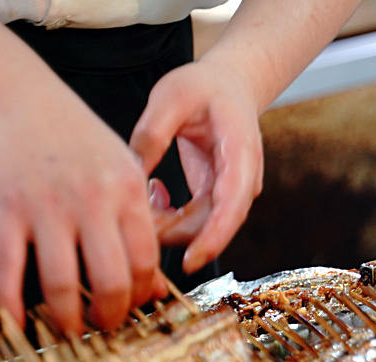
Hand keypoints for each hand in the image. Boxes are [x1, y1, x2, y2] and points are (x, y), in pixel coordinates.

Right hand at [0, 87, 161, 333]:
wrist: (19, 99)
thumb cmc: (77, 138)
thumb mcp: (123, 169)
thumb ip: (139, 222)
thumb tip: (154, 284)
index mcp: (129, 192)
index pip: (147, 261)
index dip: (142, 295)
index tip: (134, 307)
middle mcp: (92, 202)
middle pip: (112, 280)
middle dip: (111, 316)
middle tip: (104, 327)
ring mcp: (48, 207)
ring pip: (62, 284)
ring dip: (66, 319)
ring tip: (68, 329)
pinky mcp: (7, 210)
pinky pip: (9, 269)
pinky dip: (11, 304)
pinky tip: (16, 324)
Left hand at [130, 59, 263, 273]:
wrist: (230, 86)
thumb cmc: (204, 87)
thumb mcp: (172, 95)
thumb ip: (153, 131)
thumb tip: (131, 173)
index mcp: (241, 153)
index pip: (232, 206)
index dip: (213, 238)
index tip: (189, 261)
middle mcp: (243, 180)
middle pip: (213, 225)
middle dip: (174, 233)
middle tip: (135, 215)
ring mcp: (232, 192)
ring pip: (201, 228)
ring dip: (167, 225)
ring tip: (144, 193)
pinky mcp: (218, 197)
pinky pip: (194, 220)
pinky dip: (170, 216)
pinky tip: (155, 191)